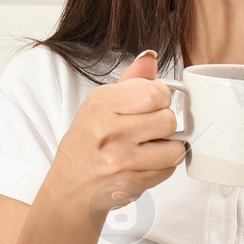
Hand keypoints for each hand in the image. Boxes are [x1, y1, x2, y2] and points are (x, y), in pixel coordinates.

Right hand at [43, 50, 185, 221]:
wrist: (69, 186)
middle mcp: (108, 130)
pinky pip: (168, 169)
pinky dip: (162, 167)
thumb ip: (132, 80)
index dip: (161, 98)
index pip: (155, 92)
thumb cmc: (88, 142)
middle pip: (168, 119)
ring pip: (174, 147)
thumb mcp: (101, 104)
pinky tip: (144, 164)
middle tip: (148, 129)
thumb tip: (150, 57)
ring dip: (167, 147)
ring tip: (148, 147)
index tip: (151, 105)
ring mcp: (119, 159)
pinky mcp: (130, 183)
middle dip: (164, 124)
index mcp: (101, 103)